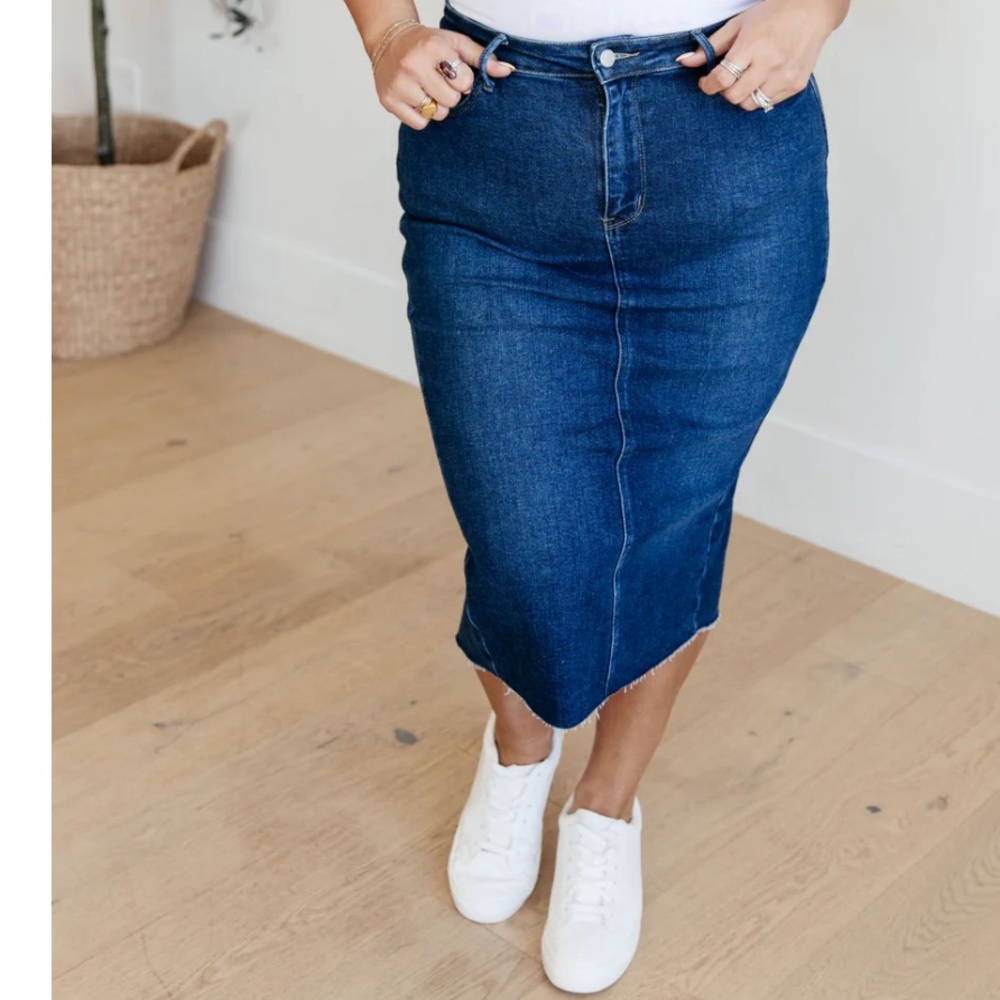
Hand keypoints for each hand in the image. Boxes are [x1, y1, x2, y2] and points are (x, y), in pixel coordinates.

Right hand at [372, 25, 515, 128]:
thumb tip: (508, 71)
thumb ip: (482, 58)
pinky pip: (420, 124)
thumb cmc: (428, 44)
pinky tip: (417, 99)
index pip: (464, 81)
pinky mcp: (389, 101)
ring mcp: (399, 85)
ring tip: (428, 90)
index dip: (463, 81)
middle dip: (450, 95)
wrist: (389, 42)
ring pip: (436, 114)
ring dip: (438, 107)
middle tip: (440, 82)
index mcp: (432, 47)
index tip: (453, 73)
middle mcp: (413, 66)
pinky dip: (422, 116)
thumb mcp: (455, 43)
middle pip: (450, 101)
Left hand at [676, 0, 843, 110]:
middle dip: (725, 90)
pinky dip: (762, 94)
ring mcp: (785, 75)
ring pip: (751, 104)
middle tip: (729, 78)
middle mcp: (769, 63)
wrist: (814, 7)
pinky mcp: (796, 84)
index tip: (706, 82)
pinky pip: (769, 103)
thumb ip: (712, 46)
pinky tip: (765, 78)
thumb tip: (685, 61)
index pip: (721, 79)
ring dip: (743, 95)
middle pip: (733, 96)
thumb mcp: (739, 23)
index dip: (708, 85)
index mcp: (752, 45)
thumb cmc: (774, 13)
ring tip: (748, 78)